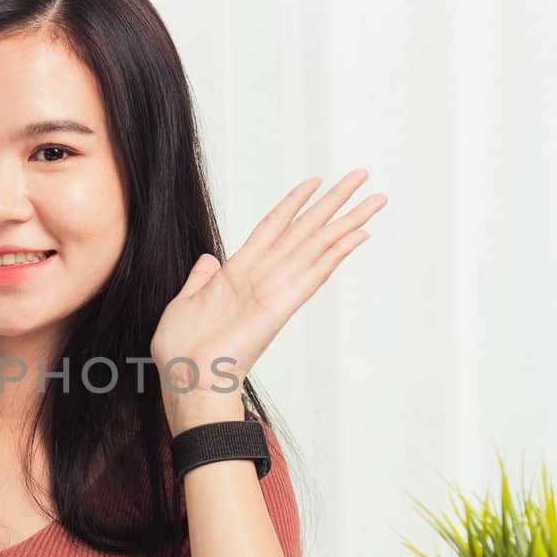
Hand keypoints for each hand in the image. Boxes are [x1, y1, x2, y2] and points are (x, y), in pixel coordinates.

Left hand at [150, 169, 385, 432]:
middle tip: (362, 175)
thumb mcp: (183, 303)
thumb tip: (208, 259)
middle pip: (306, 229)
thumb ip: (200, 279)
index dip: (294, 202)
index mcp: (237, 273)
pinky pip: (313, 273)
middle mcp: (262, 277)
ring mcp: (274, 290)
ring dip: (348, 219)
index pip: (273, 227)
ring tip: (376, 198)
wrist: (187, 381)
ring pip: (318, 245)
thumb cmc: (181, 352)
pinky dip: (336, 253)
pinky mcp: (281, 306)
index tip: (315, 180)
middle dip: (335, 201)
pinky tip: (358, 235)